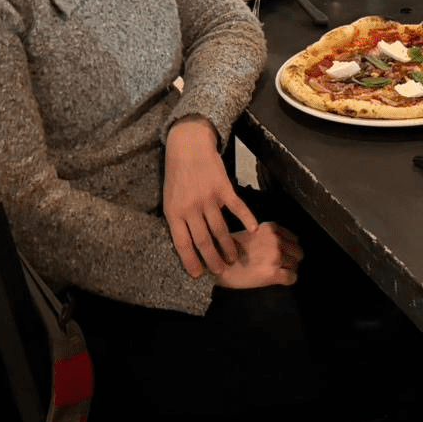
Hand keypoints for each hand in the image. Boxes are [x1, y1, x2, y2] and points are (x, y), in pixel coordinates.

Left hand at [163, 118, 259, 276]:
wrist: (187, 146)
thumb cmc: (177, 173)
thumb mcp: (169, 198)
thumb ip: (178, 218)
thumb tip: (189, 240)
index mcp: (174, 212)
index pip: (182, 243)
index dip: (190, 261)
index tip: (198, 274)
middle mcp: (191, 208)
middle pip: (203, 240)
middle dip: (212, 259)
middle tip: (221, 270)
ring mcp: (208, 198)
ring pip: (219, 228)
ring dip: (228, 246)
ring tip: (234, 258)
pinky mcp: (223, 188)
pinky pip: (237, 207)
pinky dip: (247, 218)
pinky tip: (253, 229)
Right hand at [214, 222, 302, 289]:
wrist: (217, 263)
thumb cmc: (231, 248)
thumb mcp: (252, 233)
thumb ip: (269, 235)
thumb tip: (283, 243)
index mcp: (271, 228)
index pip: (294, 238)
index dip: (290, 247)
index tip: (283, 253)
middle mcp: (276, 240)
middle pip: (298, 251)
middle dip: (292, 258)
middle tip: (282, 264)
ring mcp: (276, 257)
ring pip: (296, 264)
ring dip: (289, 269)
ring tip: (278, 272)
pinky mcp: (273, 274)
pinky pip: (292, 278)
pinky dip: (289, 280)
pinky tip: (280, 280)